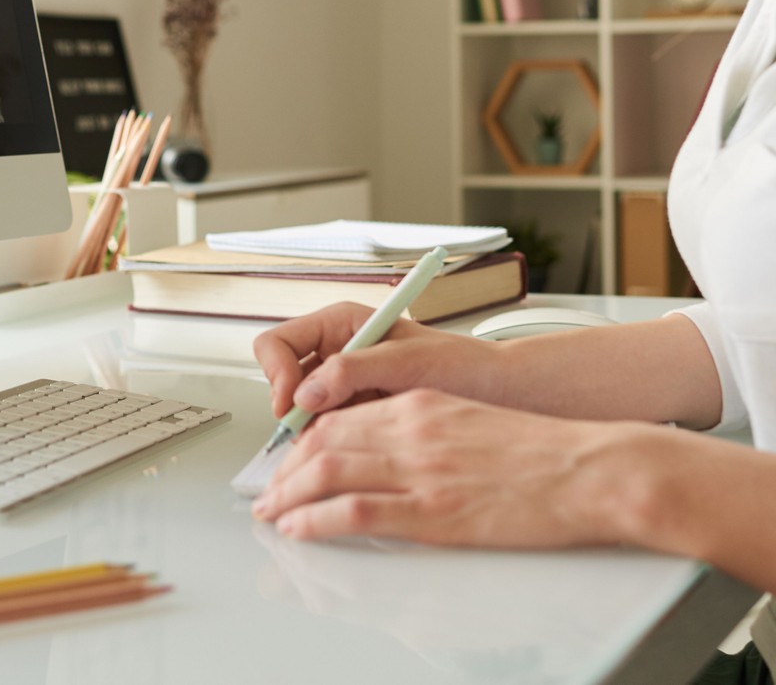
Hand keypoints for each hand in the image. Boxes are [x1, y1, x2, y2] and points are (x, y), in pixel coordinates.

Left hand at [251, 388, 650, 547]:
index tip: (291, 462)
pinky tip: (299, 529)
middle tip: (270, 494)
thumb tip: (394, 456)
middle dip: (285, 471)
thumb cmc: (543, 453)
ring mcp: (418, 469)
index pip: (341, 417)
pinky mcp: (431, 510)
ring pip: (326, 472)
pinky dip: (315, 521)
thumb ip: (427, 432)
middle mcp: (411, 428)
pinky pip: (353, 512)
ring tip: (272, 515)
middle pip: (322, 443)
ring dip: (288, 497)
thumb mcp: (471, 423)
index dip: (304, 442)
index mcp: (421, 403)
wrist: (589, 469)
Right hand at [253, 302, 504, 420]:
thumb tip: (304, 393)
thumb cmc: (463, 366)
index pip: (278, 342)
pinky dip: (328, 445)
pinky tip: (353, 450)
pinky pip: (323, 432)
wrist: (498, 395)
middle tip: (307, 431)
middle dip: (288, 406)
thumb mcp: (406, 362)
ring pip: (298, 411)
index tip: (292, 403)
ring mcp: (344, 386)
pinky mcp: (356, 415)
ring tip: (340, 442)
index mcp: (341, 324)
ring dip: (309, 429)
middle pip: (281, 378)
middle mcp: (336, 352)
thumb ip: (351, 371)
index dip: (278, 374)